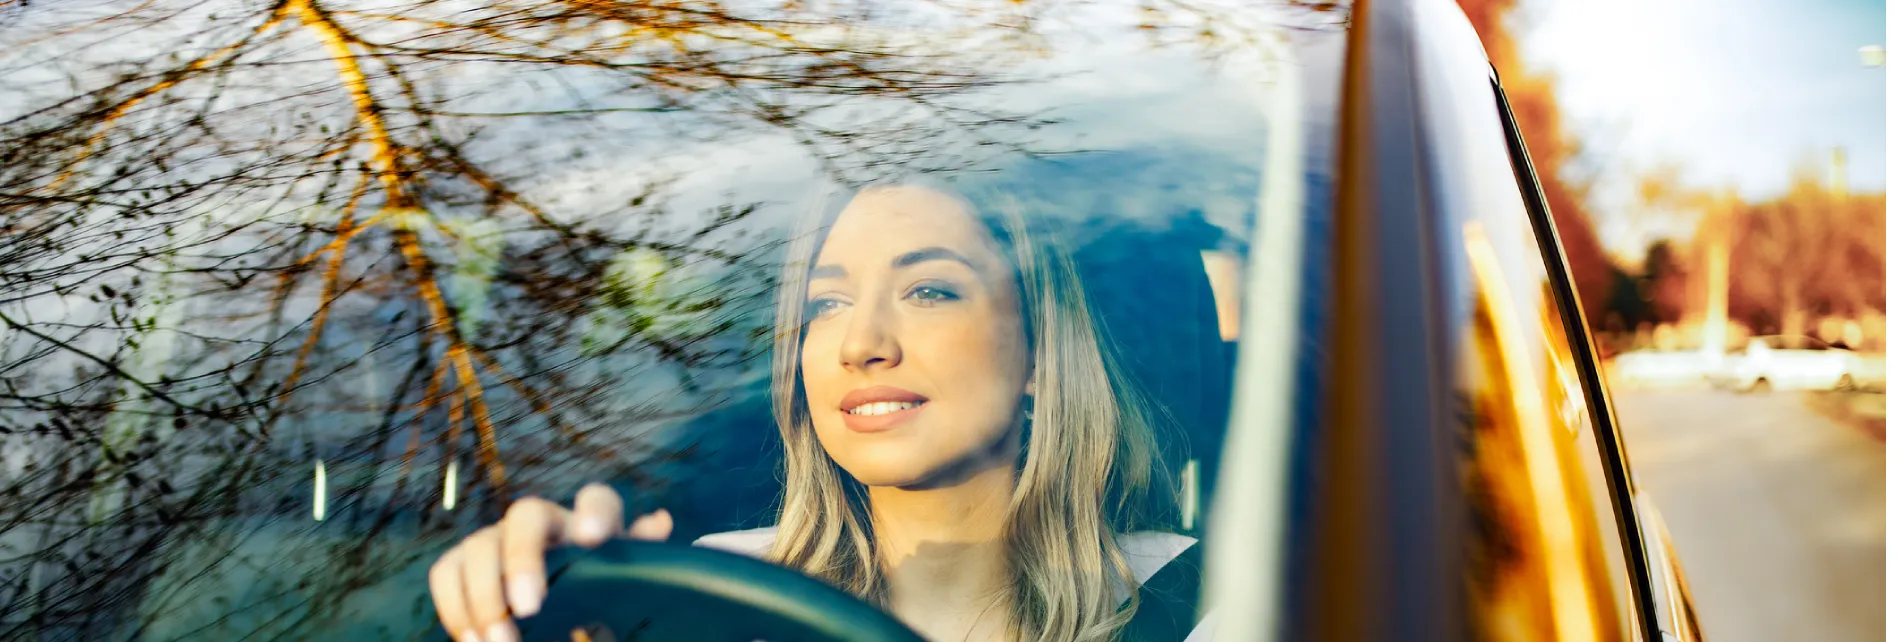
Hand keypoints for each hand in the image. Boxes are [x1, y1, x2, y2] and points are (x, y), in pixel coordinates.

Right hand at [428, 482, 673, 641]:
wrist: (552, 602)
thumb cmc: (593, 587)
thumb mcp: (619, 578)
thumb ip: (639, 555)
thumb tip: (659, 521)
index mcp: (586, 523)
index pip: (597, 500)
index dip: (595, 512)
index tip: (592, 537)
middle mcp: (539, 520)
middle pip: (524, 516)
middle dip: (522, 559)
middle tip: (529, 609)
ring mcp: (496, 537)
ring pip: (478, 546)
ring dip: (484, 597)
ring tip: (499, 641)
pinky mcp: (462, 563)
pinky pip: (446, 574)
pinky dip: (455, 608)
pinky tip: (472, 640)